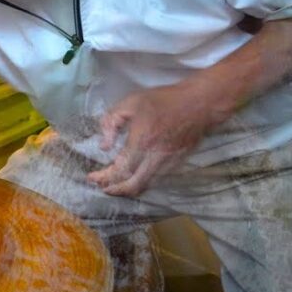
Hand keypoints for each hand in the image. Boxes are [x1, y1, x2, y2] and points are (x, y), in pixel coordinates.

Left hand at [89, 81, 224, 196]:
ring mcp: (169, 163)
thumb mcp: (129, 103)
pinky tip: (134, 177)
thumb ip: (111, 123)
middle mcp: (156, 157)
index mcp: (142, 142)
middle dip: (115, 190)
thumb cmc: (163, 101)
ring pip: (146, 186)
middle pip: (133, 186)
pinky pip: (157, 180)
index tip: (92, 177)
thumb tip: (104, 146)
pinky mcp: (178, 164)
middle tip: (102, 186)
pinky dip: (142, 182)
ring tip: (115, 185)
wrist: (199, 104)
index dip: (104, 178)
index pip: (120, 170)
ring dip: (128, 189)